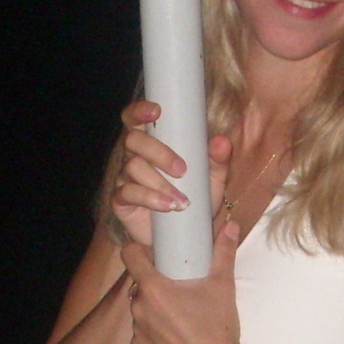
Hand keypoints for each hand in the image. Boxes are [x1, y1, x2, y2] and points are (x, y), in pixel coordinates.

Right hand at [111, 100, 232, 249]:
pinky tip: (167, 207)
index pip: (135, 118)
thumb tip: (222, 141)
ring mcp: (124, 178)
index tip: (156, 111)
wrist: (184, 233)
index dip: (139, 110)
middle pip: (133, 140)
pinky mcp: (121, 200)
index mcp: (151, 142)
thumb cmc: (194, 196)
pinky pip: (127, 193)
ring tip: (182, 201)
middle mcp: (133, 155)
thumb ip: (218, 159)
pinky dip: (149, 198)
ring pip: (132, 167)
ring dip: (159, 182)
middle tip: (182, 170)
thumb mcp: (211, 178)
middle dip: (159, 152)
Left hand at [121, 220, 244, 343]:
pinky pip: (143, 337)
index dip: (138, 251)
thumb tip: (230, 226)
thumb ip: (223, 253)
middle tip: (178, 290)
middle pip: (140, 286)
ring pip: (142, 312)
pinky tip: (175, 338)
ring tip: (179, 317)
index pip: (130, 256)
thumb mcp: (223, 287)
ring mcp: (138, 333)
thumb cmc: (218, 329)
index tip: (151, 255)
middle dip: (155, 285)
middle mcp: (140, 309)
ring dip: (154, 311)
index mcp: (154, 289)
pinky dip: (154, 334)